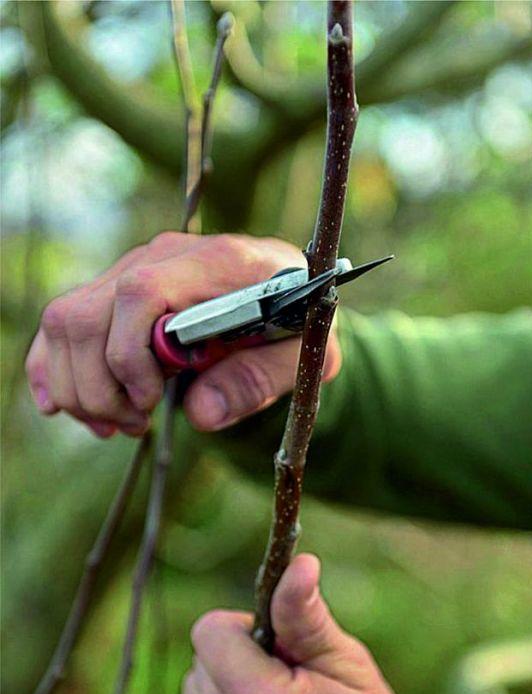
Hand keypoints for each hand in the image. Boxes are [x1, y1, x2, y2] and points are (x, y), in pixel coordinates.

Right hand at [25, 232, 341, 437]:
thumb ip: (260, 380)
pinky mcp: (116, 289)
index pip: (141, 293)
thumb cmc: (302, 325)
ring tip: (122, 424)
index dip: (130, 355)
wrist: (296, 297)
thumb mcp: (305, 357)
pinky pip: (62, 324)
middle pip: (89, 313)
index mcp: (218, 262)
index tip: (153, 401)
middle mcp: (166, 256)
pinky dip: (53, 369)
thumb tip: (201, 413)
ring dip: (79, 386)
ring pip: (67, 321)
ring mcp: (135, 268)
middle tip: (136, 425)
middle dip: (100, 385)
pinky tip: (64, 407)